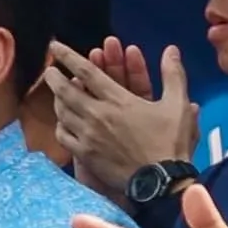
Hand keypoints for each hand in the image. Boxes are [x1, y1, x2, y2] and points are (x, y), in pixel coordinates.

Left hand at [41, 40, 196, 199]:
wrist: (161, 180)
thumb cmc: (171, 141)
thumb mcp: (178, 104)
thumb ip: (173, 75)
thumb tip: (171, 49)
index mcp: (118, 100)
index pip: (87, 72)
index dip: (68, 56)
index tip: (54, 46)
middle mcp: (97, 115)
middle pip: (67, 91)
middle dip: (55, 77)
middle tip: (48, 69)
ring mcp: (87, 135)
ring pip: (63, 112)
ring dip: (57, 99)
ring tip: (55, 92)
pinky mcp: (84, 153)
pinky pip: (64, 135)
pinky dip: (61, 125)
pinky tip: (62, 121)